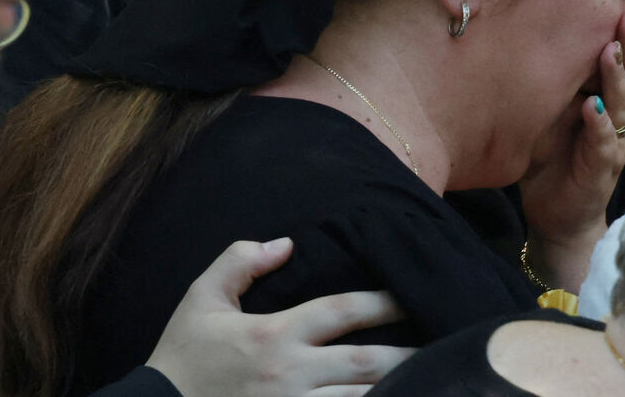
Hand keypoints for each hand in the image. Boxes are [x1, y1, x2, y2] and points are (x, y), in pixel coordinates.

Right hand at [146, 238, 414, 396]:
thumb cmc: (180, 358)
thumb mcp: (200, 299)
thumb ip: (239, 261)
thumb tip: (285, 243)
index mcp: (273, 335)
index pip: (342, 310)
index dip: (382, 301)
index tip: (409, 295)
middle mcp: (289, 374)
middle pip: (366, 362)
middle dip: (408, 354)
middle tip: (444, 345)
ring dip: (397, 392)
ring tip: (432, 382)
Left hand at [517, 5, 624, 290]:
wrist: (558, 213)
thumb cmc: (560, 152)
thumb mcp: (565, 105)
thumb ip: (574, 73)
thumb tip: (564, 25)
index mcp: (617, 99)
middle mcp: (622, 118)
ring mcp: (614, 144)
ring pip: (623, 106)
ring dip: (617, 78)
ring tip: (609, 52)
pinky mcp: (598, 170)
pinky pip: (602, 145)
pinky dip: (598, 126)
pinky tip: (592, 109)